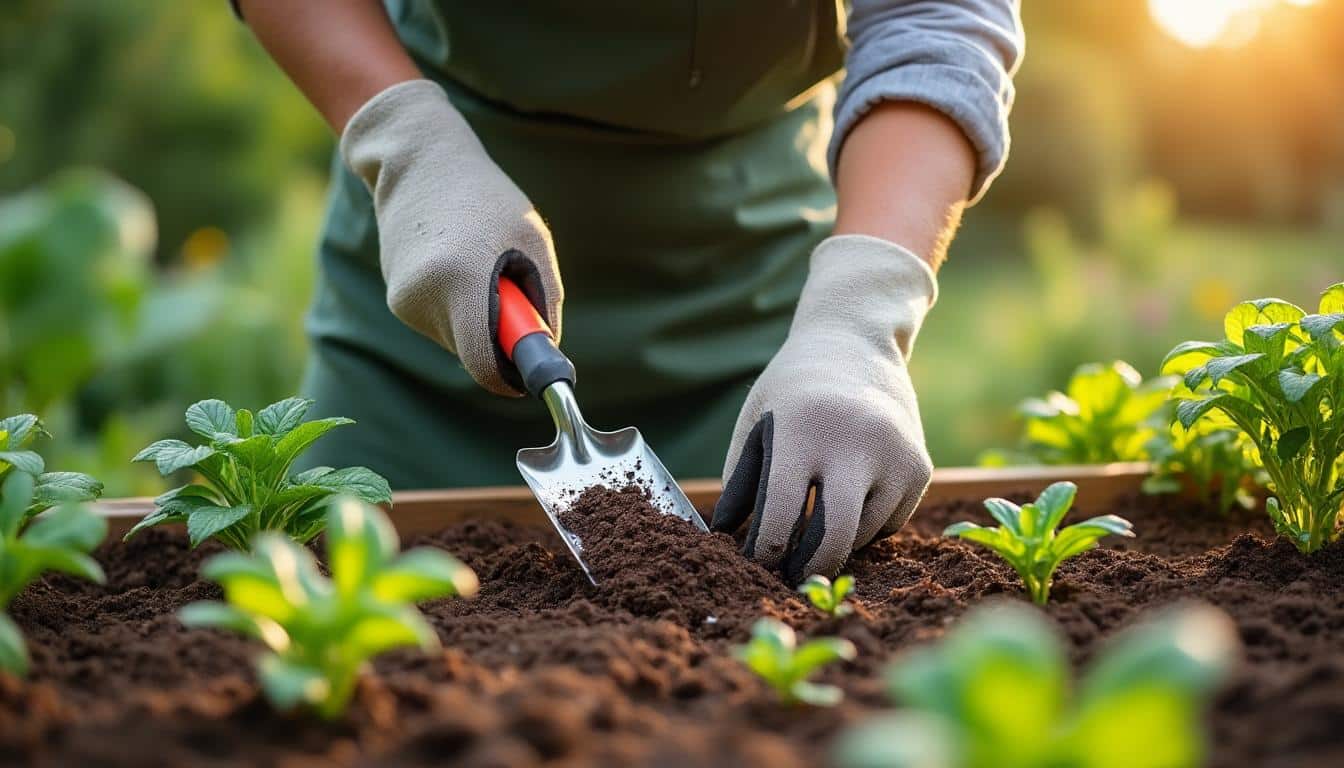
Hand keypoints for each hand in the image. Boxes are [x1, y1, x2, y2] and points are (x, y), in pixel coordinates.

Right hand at [340, 79, 562, 395]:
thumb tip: (544, 353)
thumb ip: (544, 304)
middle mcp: (422, 298)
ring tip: (477, 263)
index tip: (530, 369)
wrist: (418, 162)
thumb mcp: (533, 243)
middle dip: (499, 336)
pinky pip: (443, 322)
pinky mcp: (396, 299)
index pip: (485, 366)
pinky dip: (459, 305)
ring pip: (459, 339)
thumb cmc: (486, 198)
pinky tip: (456, 262)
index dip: (512, 376)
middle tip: (510, 287)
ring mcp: (403, 301)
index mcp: (460, 282)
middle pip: (474, 354)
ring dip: (478, 317)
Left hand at [712, 235, 935, 582]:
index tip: (754, 566)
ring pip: (862, 535)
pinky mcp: (919, 467)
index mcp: (803, 431)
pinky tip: (852, 490)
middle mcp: (855, 442)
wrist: (856, 343)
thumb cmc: (791, 390)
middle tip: (791, 579)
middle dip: (809, 570)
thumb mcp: (754, 423)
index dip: (765, 553)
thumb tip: (728, 541)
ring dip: (836, 542)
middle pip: (833, 539)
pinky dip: (866, 524)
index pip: (782, 517)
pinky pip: (889, 523)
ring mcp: (895, 455)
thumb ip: (739, 483)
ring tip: (817, 517)